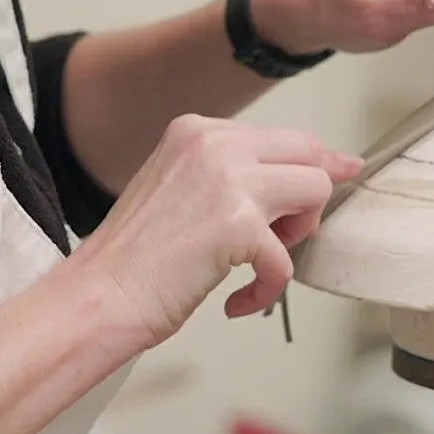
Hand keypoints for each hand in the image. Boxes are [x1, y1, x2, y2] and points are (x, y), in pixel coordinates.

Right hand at [72, 114, 362, 347]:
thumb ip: (236, 175)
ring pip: (316, 190)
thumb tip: (315, 170)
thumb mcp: (183, 190)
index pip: (284, 137)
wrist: (98, 296)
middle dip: (308, 199)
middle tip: (280, 237)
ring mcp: (228, 180)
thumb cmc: (136, 258)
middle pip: (309, 153)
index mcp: (198, 131)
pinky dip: (268, 290)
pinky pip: (288, 259)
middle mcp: (214, 143)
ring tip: (257, 261)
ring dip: (296, 235)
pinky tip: (236, 302)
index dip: (312, 168)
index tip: (336, 177)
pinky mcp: (238, 225)